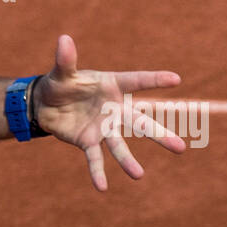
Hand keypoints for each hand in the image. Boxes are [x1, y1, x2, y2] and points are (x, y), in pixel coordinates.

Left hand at [32, 34, 185, 190]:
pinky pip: (95, 158)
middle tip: (181, 148)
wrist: (45, 104)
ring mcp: (103, 127)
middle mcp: (113, 109)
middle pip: (139, 122)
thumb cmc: (61, 83)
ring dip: (127, 161)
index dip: (154, 79)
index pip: (136, 81)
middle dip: (159, 135)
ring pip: (120, 145)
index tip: (176, 79)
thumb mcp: (62, 71)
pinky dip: (97, 172)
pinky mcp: (88, 141)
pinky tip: (102, 188)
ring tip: (138, 176)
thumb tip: (63, 39)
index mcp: (112, 86)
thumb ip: (65, 59)